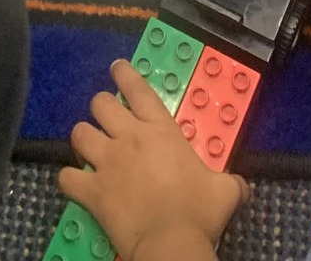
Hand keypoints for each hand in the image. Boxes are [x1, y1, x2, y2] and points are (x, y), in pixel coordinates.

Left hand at [59, 61, 247, 260]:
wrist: (170, 243)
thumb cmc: (198, 212)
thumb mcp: (224, 191)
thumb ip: (231, 182)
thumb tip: (242, 187)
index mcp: (160, 130)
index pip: (137, 89)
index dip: (124, 73)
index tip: (117, 68)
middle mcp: (130, 138)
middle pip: (101, 104)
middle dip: (101, 108)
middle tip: (107, 119)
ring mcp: (107, 162)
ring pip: (80, 133)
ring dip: (83, 138)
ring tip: (89, 147)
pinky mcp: (93, 190)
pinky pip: (67, 177)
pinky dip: (69, 179)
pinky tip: (75, 183)